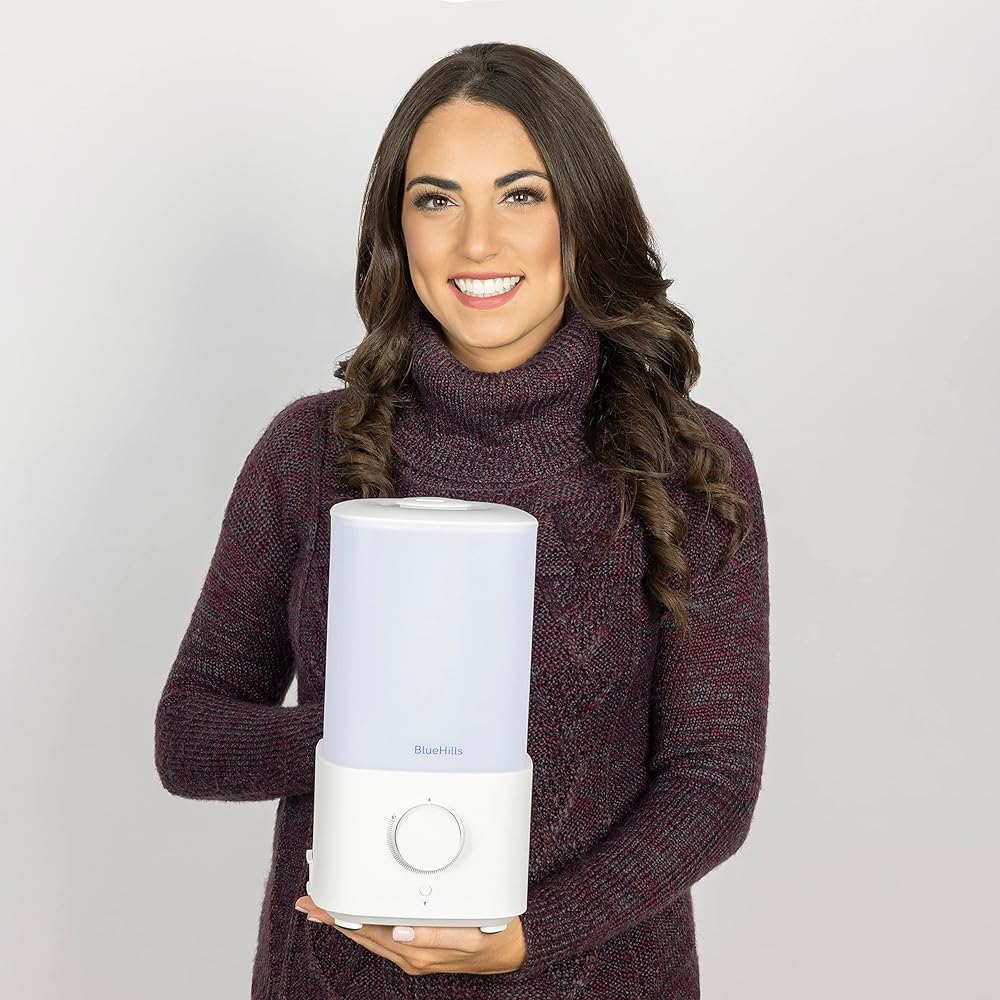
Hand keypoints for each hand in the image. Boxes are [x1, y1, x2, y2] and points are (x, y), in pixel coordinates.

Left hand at [295, 895, 525, 976]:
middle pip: (363, 934)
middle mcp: (410, 955)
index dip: (343, 916)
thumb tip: (401, 931)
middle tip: (311, 903)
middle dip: (335, 918)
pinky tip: (359, 917)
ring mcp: (413, 955)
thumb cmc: (493, 936)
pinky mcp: (419, 951)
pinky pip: (383, 938)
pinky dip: (366, 925)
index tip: (322, 904)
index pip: (369, 931)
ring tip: (325, 909)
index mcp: (417, 950)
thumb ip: (435, 934)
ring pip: (370, 937)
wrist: (511, 952)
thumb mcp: (470, 933)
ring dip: (347, 922)